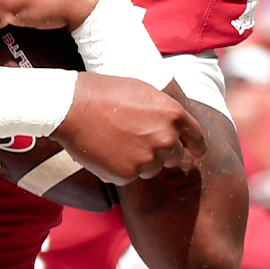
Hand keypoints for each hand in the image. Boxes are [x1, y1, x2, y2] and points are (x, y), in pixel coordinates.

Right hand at [50, 75, 205, 183]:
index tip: (192, 152)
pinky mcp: (127, 174)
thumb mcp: (145, 92)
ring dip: (140, 162)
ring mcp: (147, 159)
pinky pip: (129, 177)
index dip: (195, 147)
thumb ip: (165, 112)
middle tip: (139, 142)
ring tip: (117, 142)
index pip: (197, 140)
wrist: (72, 106)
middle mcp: (166, 139)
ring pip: (151, 169)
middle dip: (162, 153)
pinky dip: (119, 168)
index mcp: (174, 116)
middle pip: (175, 158)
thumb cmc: (105, 92)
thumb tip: (174, 127)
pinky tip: (106, 151)